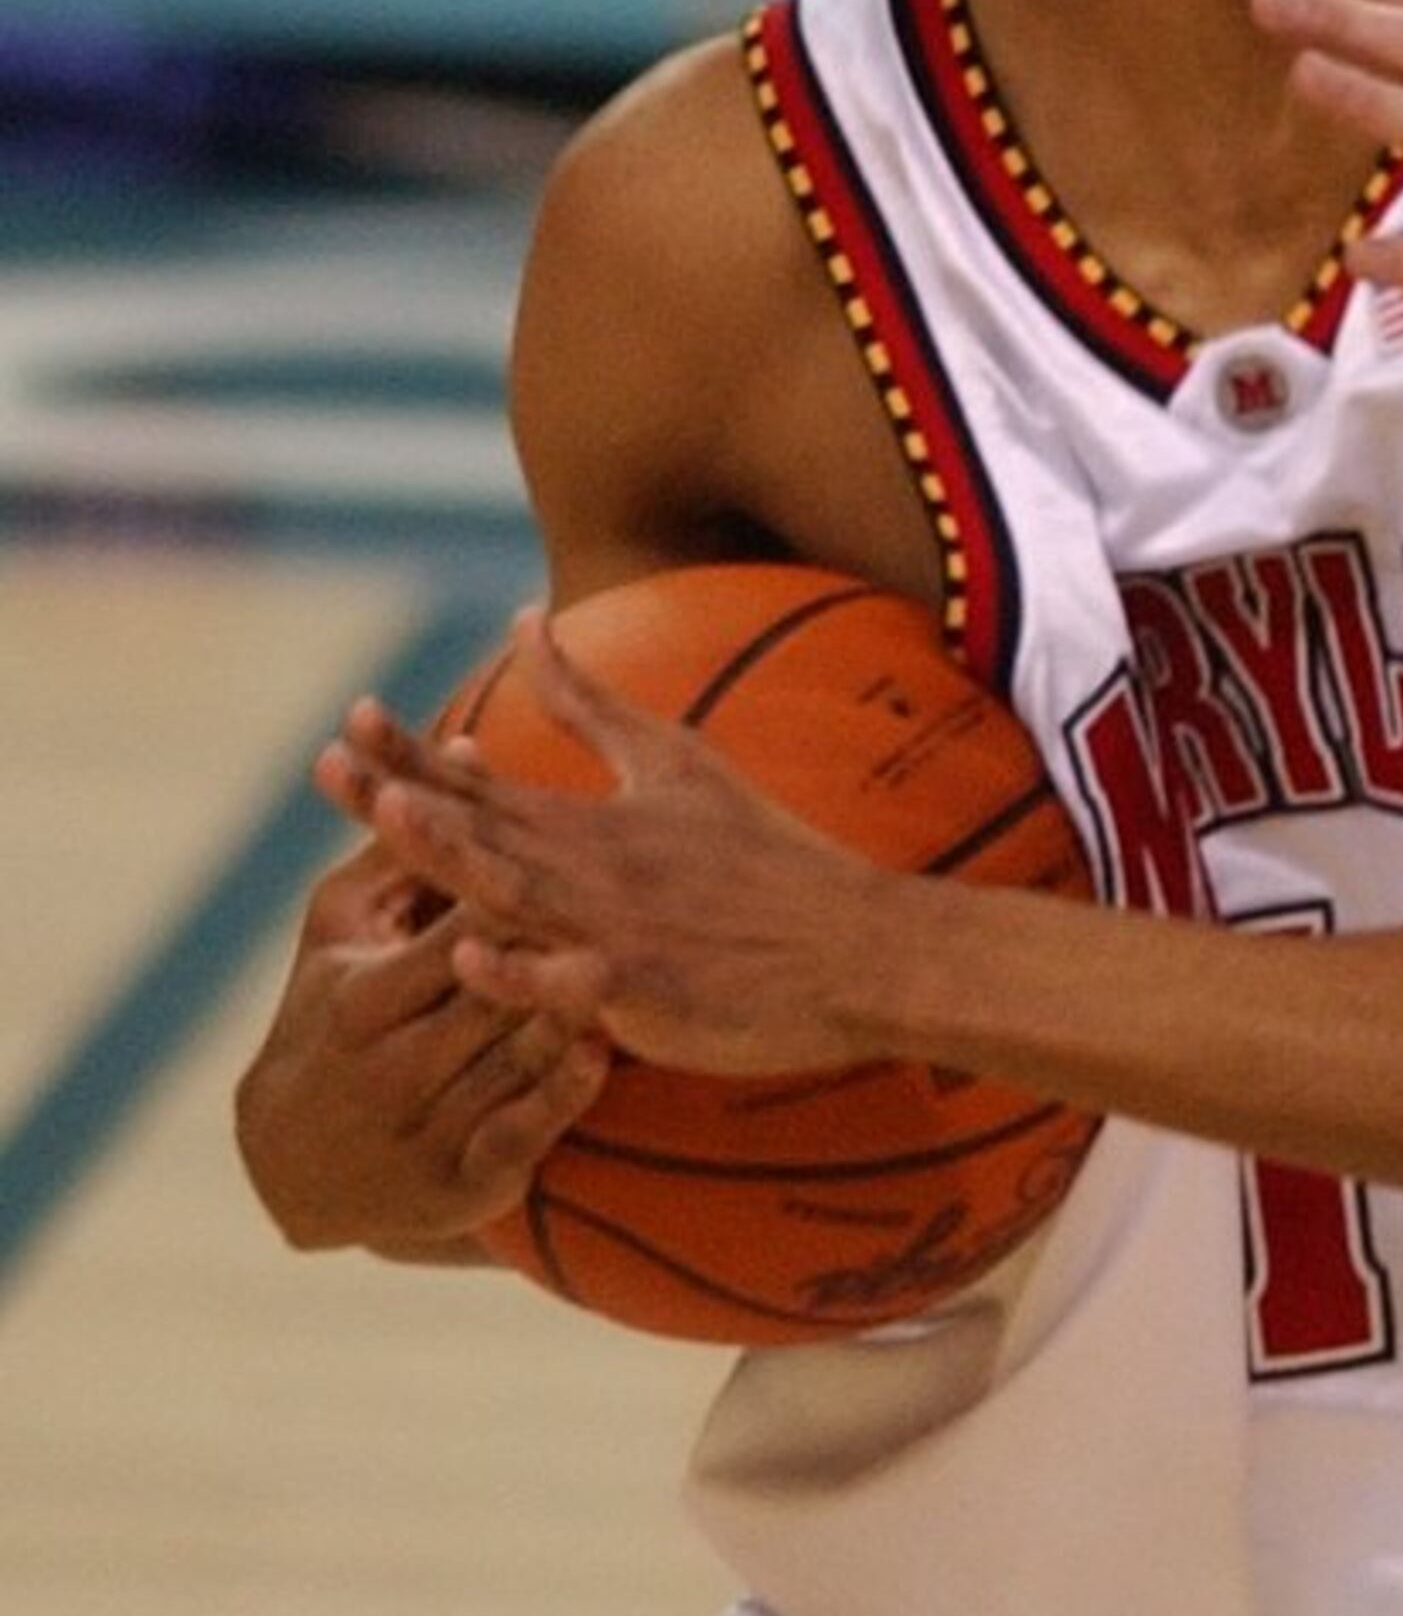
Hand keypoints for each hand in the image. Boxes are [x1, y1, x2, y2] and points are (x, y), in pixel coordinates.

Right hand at [233, 842, 612, 1251]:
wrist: (295, 1166)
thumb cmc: (331, 1013)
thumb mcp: (341, 931)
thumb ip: (407, 846)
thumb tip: (468, 743)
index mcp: (361, 993)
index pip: (444, 929)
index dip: (499, 886)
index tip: (557, 837)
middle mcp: (391, 1061)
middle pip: (482, 992)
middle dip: (536, 948)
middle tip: (609, 899)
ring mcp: (428, 1125)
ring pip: (508, 1058)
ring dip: (560, 1016)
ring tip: (613, 970)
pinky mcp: (466, 1180)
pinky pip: (521, 1132)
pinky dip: (558, 1096)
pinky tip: (597, 1056)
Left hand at [328, 617, 899, 1079]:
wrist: (861, 945)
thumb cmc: (770, 857)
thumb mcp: (677, 761)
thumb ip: (590, 699)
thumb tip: (525, 622)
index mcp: (590, 822)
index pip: (480, 784)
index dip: (411, 753)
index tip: (350, 718)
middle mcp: (593, 869)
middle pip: (480, 833)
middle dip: (401, 798)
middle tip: (329, 763)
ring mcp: (616, 932)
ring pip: (518, 894)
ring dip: (454, 857)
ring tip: (395, 821)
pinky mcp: (647, 994)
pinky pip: (570, 987)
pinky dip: (521, 971)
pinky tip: (471, 956)